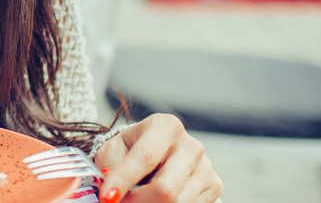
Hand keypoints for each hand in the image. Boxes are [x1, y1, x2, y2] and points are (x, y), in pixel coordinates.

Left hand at [94, 113, 222, 202]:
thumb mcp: (113, 151)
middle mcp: (190, 145)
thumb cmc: (130, 150)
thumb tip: (109, 189)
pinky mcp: (214, 186)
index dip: (123, 180)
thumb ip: (110, 167)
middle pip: (165, 188)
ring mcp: (205, 166)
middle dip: (138, 202)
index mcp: (164, 126)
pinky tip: (154, 199)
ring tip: (135, 199)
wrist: (153, 153)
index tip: (107, 198)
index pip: (145, 157)